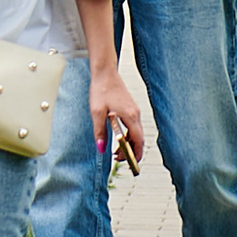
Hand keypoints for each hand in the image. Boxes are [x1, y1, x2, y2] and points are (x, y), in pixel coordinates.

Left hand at [87, 56, 143, 170]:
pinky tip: (118, 138)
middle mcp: (136, 114)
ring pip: (137, 133)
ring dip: (129, 144)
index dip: (135, 154)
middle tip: (119, 160)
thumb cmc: (101, 90)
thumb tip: (101, 148)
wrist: (105, 72)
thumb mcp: (97, 113)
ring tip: (116, 152)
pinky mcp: (130, 108)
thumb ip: (100, 131)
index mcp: (130, 116)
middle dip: (132, 152)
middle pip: (139, 139)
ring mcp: (134, 111)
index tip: (130, 164)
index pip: (138, 140)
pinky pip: (133, 127)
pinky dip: (128, 135)